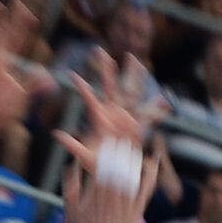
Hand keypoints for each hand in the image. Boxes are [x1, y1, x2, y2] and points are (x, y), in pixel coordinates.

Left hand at [56, 52, 169, 171]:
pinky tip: (165, 99)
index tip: (71, 76)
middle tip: (100, 51)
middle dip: (105, 70)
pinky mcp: (137, 127)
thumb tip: (56, 135)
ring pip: (130, 92)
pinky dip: (157, 109)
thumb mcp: (85, 156)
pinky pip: (148, 116)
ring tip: (134, 60)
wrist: (113, 171)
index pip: (89, 98)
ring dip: (132, 76)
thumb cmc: (98, 165)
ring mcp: (125, 117)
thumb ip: (72, 145)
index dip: (81, 88)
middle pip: (109, 86)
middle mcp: (112, 113)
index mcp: (99, 118)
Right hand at [64, 139, 158, 222]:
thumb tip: (72, 161)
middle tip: (125, 140)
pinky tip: (151, 167)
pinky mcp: (136, 213)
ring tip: (135, 149)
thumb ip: (71, 183)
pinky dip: (148, 178)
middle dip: (121, 154)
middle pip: (118, 171)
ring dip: (134, 163)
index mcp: (94, 196)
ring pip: (132, 179)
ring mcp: (125, 207)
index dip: (106, 154)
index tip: (109, 142)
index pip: (101, 168)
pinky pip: (144, 192)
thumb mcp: (70, 206)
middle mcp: (110, 200)